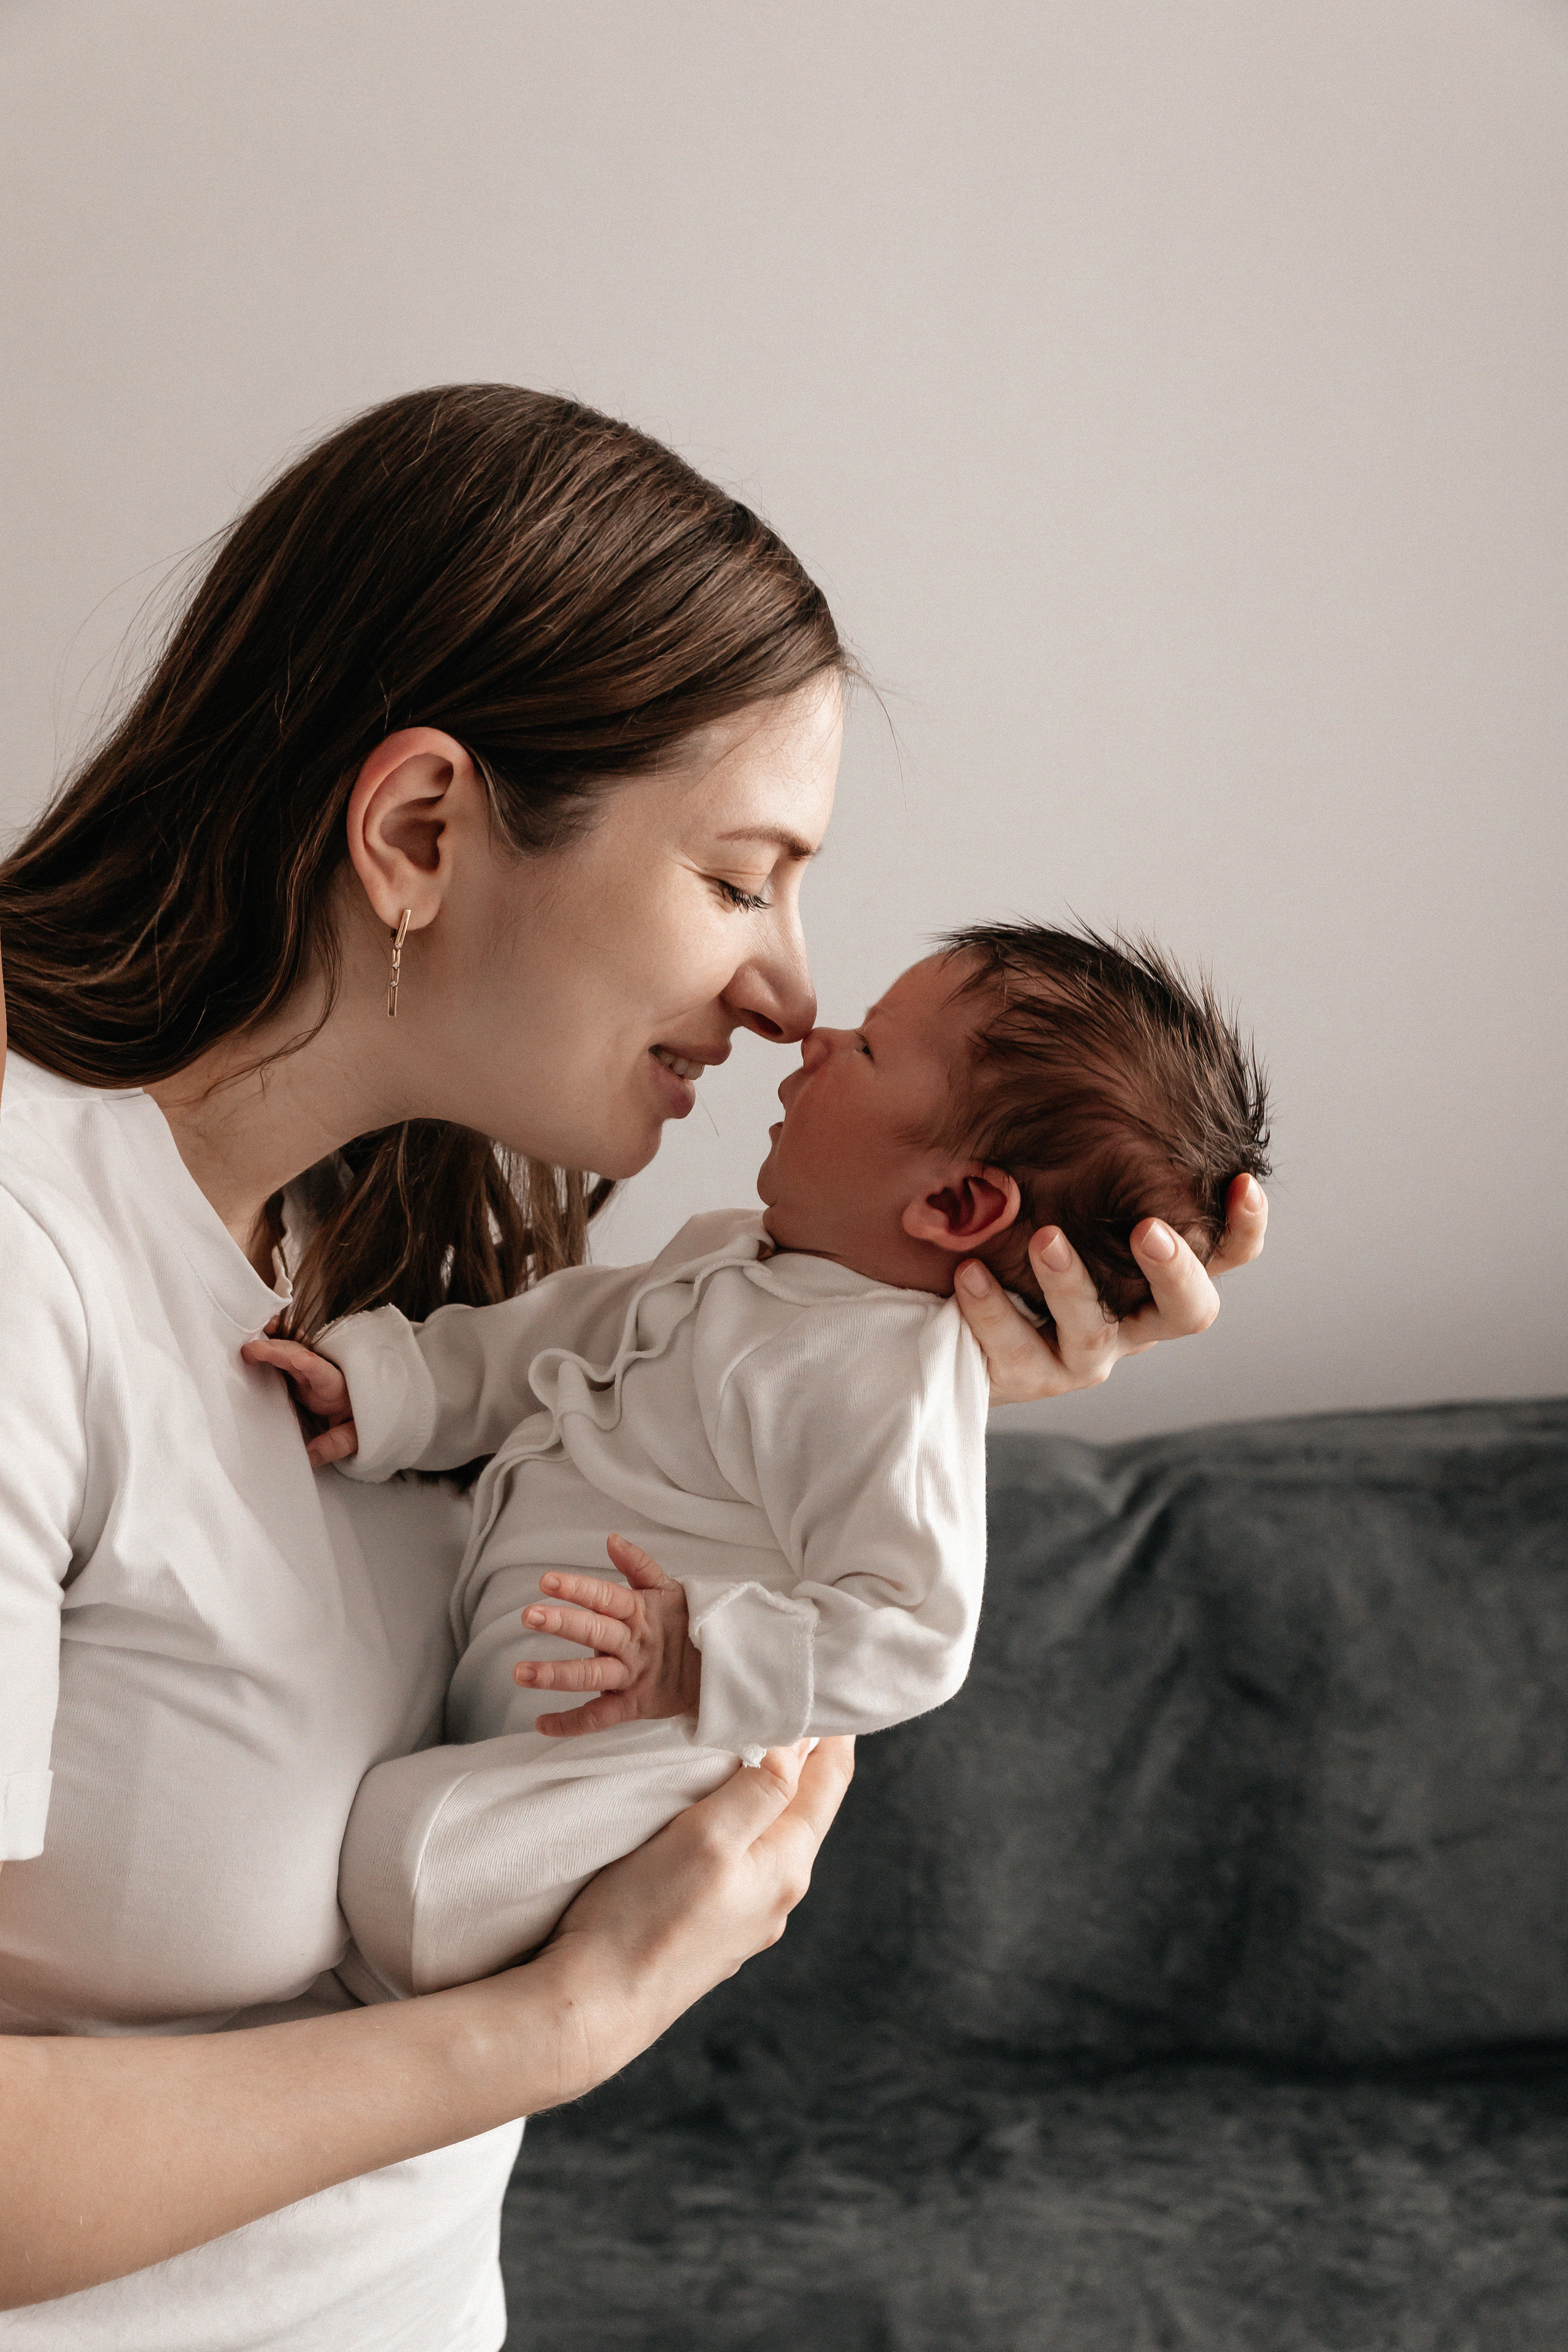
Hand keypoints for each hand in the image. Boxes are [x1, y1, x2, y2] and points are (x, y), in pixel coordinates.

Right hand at [240, 1327, 359, 1466]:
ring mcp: (312, 1369)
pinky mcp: (302, 1370)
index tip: (301, 1360)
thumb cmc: (365, 1417)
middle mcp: (324, 1372)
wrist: (373, 1402)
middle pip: (300, 1356)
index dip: (312, 1366)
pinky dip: (276, 1341)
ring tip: (251, 1343)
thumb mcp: (357, 1436)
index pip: (325, 1374)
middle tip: (251, 1350)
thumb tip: (309, 1456)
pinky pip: (287, 1352)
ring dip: (272, 1344)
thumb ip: (335, 1444)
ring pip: (291, 1351)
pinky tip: (265, 1330)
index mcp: (337, 1388)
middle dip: (277, 1351)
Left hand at [513, 1533, 701, 1737]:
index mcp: (639, 1612)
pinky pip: (599, 1717)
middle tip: (529, 1615)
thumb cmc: (684, 1624)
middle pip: (595, 1632)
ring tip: (521, 1672)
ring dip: (555, 1674)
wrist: (717, 1669)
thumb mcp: (667, 1589)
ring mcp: (631, 1676)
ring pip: (591, 1676)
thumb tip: (612, 1539)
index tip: (547, 1581)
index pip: (605, 1597)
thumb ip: (638, 1564)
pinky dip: (571, 1723)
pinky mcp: (632, 1706)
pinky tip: (540, 1723)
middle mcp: (632, 1644)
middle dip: (562, 1623)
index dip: (577, 1588)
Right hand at [533, 1734, 855, 2083]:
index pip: (829, 1784)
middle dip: (803, 1756)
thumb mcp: (708, 1838)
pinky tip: (714, 1812)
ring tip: (756, 1744)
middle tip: (794, 1702)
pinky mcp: (709, 1927)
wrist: (594, 2005)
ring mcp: (744, 1916)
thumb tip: (799, 1744)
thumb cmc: (645, 1917)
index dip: (834, 1733)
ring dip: (768, 1789)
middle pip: (804, 1808)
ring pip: (769, 1834)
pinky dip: (738, 1821)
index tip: (833, 1688)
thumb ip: (759, 1789)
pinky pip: (739, 1859)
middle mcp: (777, 1894)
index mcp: (787, 1867)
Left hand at [955, 1171, 1268, 1404]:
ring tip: (1044, 1236)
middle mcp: (1136, 1321)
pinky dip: (995, 1310)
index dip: (1244, 1226)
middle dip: (1174, 1270)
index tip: (1242, 1182)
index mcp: (1158, 1275)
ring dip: (1071, 1283)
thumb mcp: (1061, 1188)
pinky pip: (1019, 1350)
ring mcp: (1086, 1355)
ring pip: (1095, 1331)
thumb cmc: (1024, 1228)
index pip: (1225, 1255)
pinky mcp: (1031, 1377)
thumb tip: (1102, 1070)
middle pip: (1190, 1311)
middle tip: (1148, 1230)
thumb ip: (1092, 1157)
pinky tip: (972, 1271)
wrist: (960, 1311)